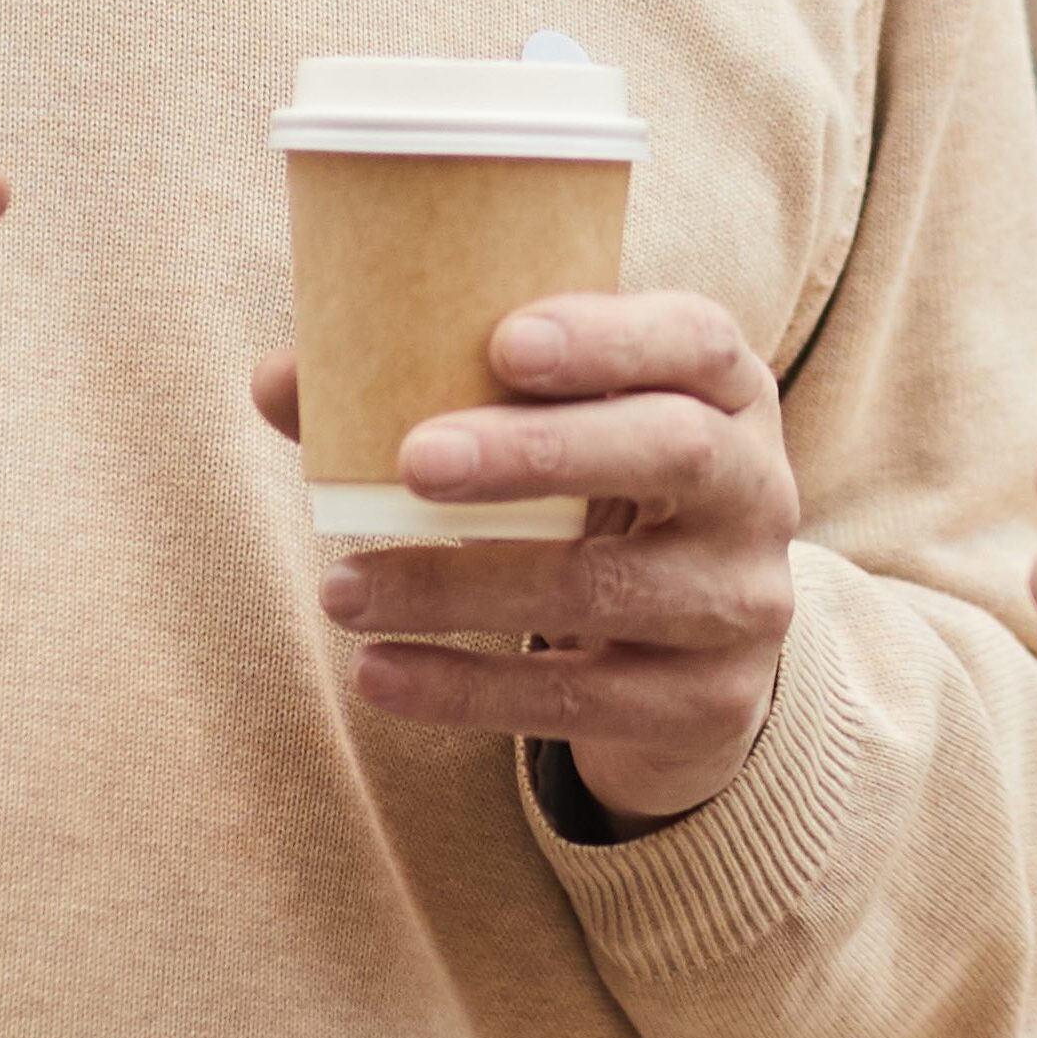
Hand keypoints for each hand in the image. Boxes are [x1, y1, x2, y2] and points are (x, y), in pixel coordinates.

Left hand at [252, 291, 797, 829]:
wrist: (693, 658)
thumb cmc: (597, 502)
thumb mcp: (555, 438)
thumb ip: (431, 395)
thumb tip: (278, 378)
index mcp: (728, 392)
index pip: (696, 339)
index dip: (610, 335)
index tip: (506, 339)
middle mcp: (758, 488)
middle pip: (673, 451)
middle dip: (540, 451)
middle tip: (414, 461)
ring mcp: (742, 601)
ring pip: (606, 587)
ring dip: (462, 586)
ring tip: (342, 588)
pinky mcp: (706, 702)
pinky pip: (579, 698)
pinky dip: (467, 688)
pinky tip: (378, 674)